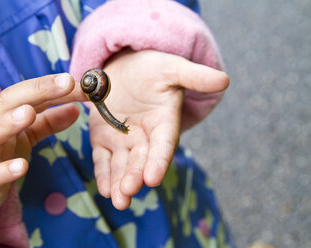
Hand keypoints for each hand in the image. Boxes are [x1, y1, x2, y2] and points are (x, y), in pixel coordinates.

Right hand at [0, 73, 85, 228]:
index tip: (78, 81)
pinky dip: (4, 170)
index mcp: (4, 113)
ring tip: (29, 113)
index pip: (29, 93)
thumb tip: (76, 109)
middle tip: (66, 83)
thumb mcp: (26, 133)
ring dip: (8, 122)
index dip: (53, 85)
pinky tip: (22, 166)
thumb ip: (49, 121)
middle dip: (38, 90)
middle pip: (9, 102)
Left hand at [89, 49, 228, 208]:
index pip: (163, 145)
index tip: (153, 178)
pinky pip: (103, 158)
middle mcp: (146, 136)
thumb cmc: (151, 67)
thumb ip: (194, 77)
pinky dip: (103, 173)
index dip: (159, 161)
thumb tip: (225, 80)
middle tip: (128, 192)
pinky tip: (105, 188)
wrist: (125, 66)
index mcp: (164, 122)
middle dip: (135, 176)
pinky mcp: (104, 138)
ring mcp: (124, 139)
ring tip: (117, 199)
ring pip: (122, 164)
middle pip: (142, 160)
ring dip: (119, 182)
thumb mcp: (171, 68)